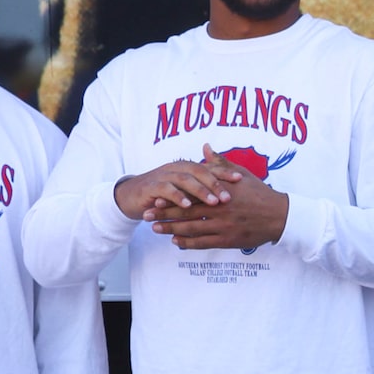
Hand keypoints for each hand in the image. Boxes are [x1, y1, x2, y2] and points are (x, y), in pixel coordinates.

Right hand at [112, 154, 235, 221]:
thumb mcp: (186, 191)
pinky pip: (166, 190)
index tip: (241, 179)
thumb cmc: (165, 195)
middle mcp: (177, 168)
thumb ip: (203, 187)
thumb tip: (225, 188)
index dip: (225, 172)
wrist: (132, 196)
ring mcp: (164, 176)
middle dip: (215, 183)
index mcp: (188, 168)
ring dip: (200, 191)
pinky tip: (187, 206)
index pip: (209, 167)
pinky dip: (177, 197)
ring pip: (184, 179)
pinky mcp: (152, 187)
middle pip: (199, 171)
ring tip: (213, 202)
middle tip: (229, 197)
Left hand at [147, 148, 290, 251]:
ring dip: (171, 229)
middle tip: (146, 214)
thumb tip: (205, 148)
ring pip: (191, 229)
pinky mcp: (229, 240)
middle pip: (185, 212)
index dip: (170, 197)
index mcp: (219, 192)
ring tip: (155, 229)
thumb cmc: (260, 193)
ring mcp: (223, 226)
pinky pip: (204, 243)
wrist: (279, 216)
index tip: (154, 197)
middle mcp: (219, 209)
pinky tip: (176, 242)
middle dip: (163, 214)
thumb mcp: (241, 174)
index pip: (189, 194)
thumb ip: (220, 163)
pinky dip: (188, 243)